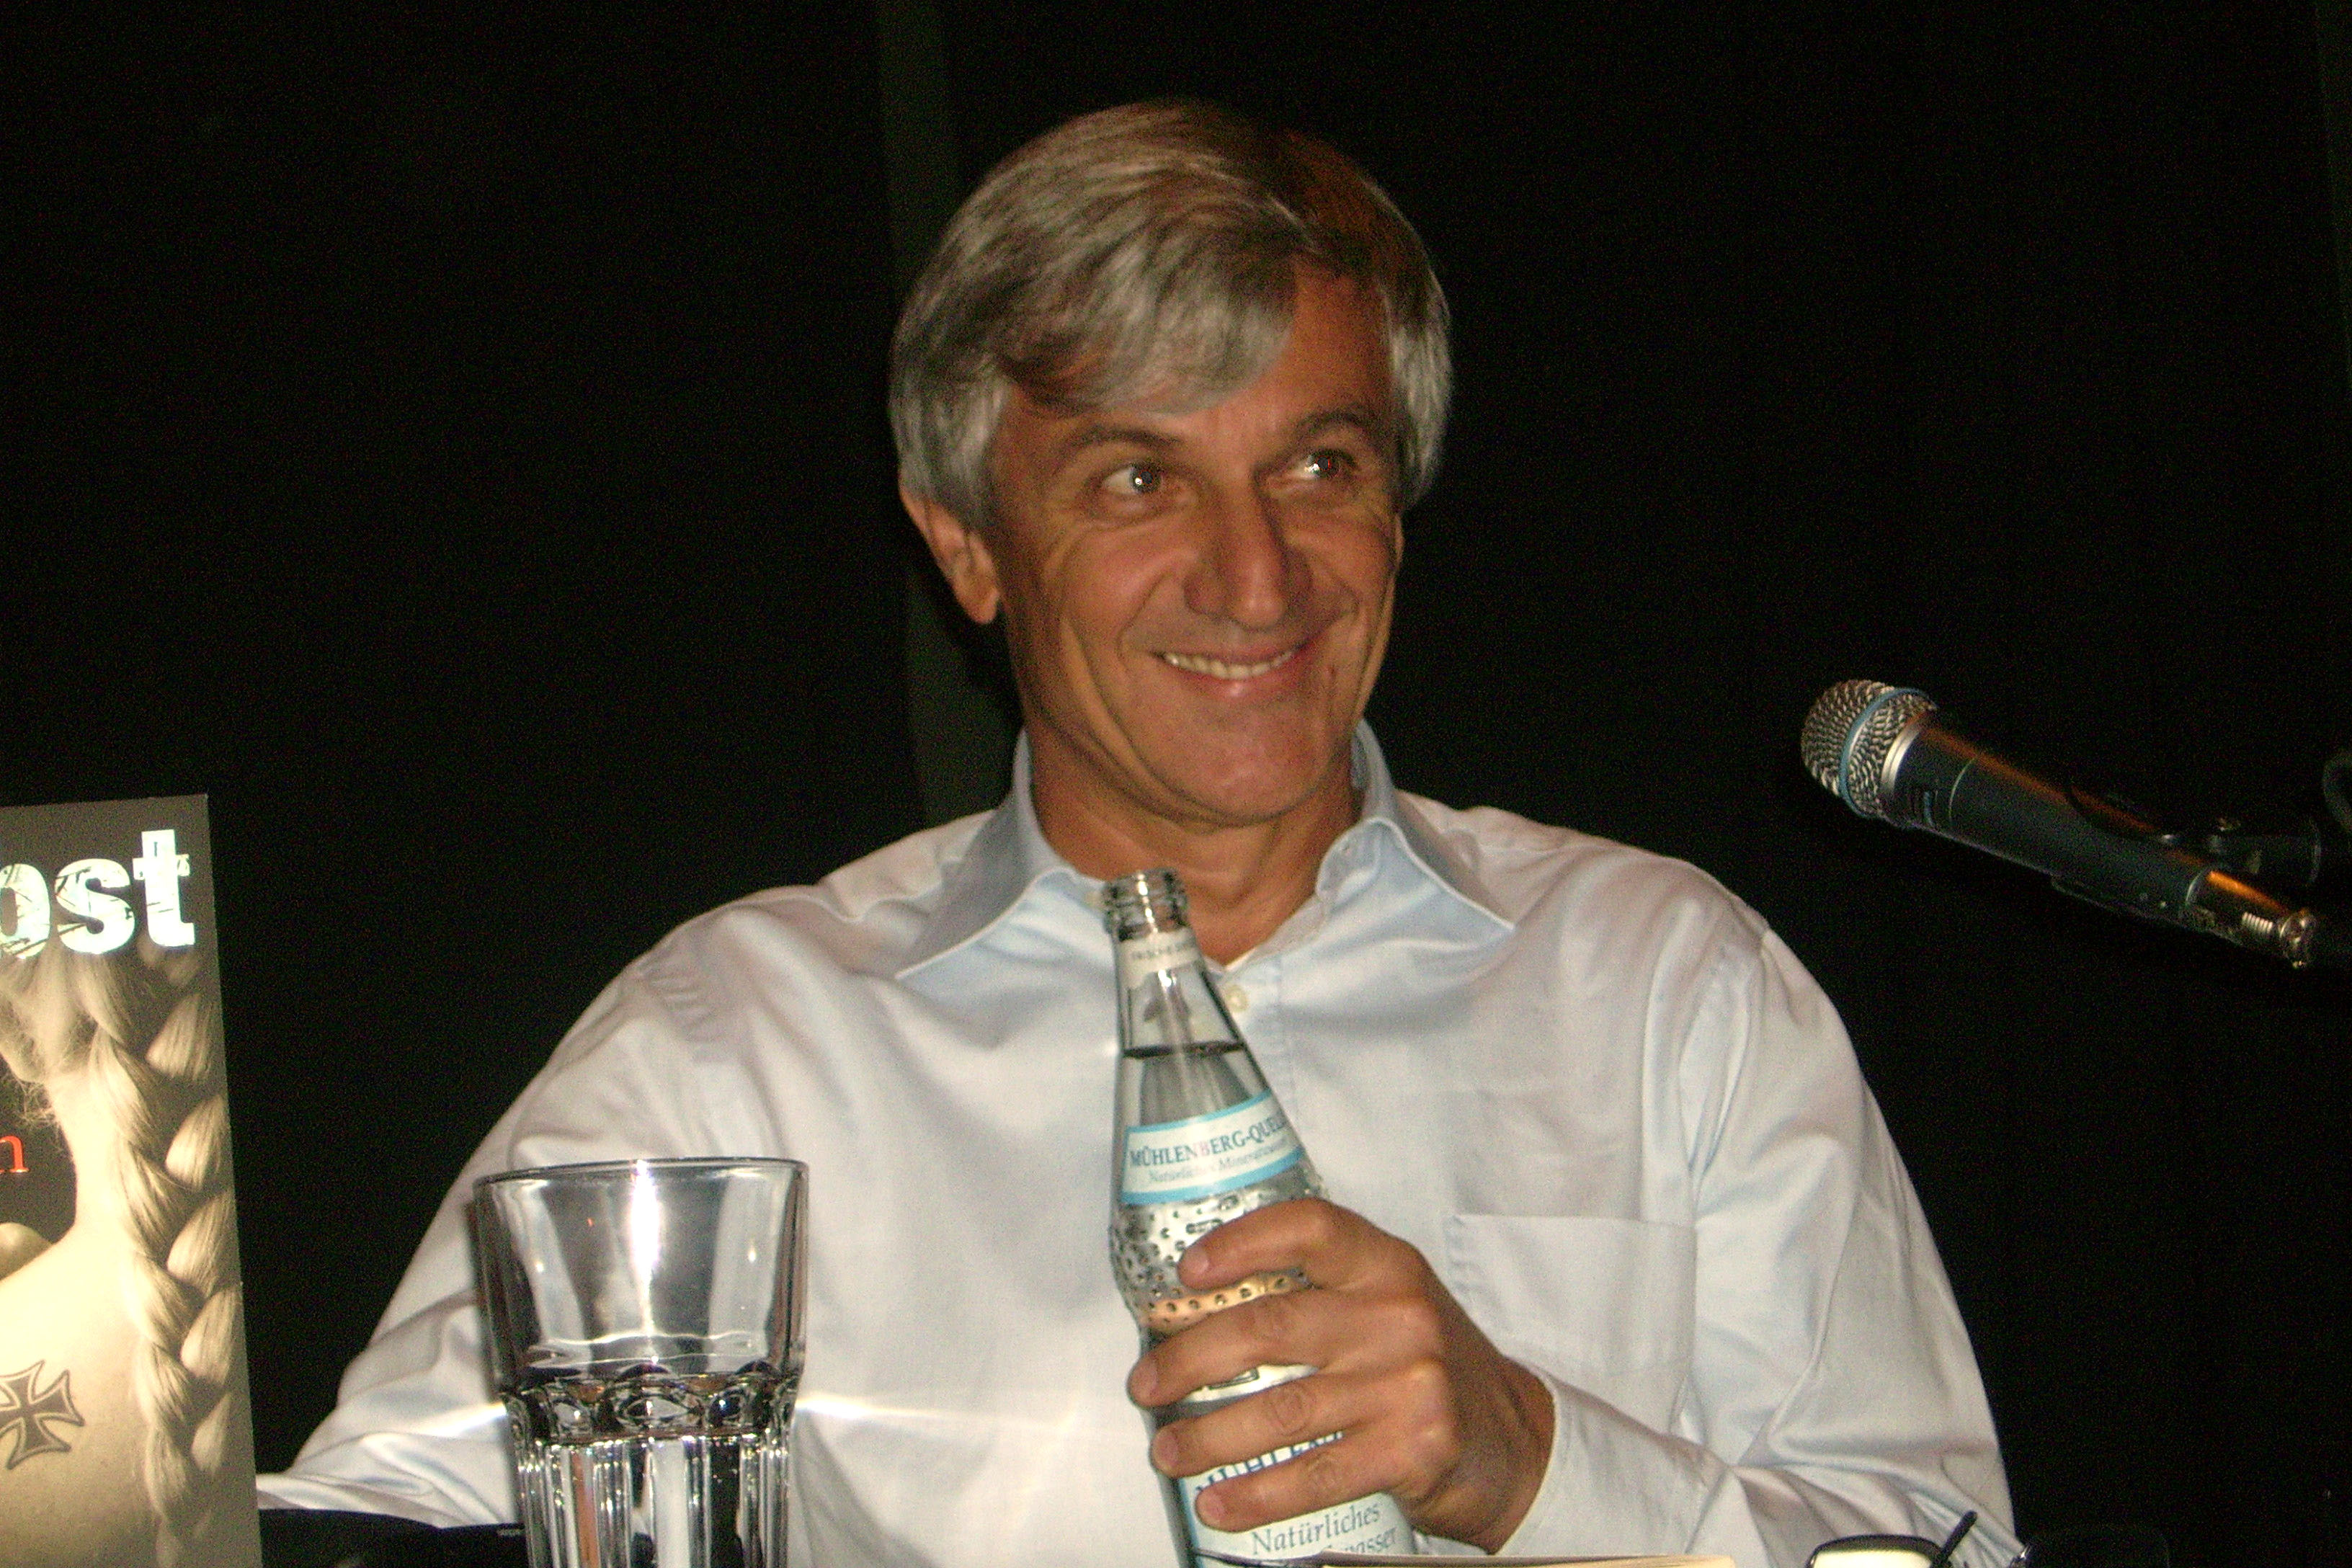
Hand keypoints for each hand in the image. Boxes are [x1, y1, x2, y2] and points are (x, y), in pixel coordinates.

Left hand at [1125, 1198, 1554, 1552]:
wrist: (1514, 1440)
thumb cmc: (1425, 1366)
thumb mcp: (1386, 1307)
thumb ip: (1317, 1295)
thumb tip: (1197, 1313)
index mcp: (1385, 1266)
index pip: (1310, 1229)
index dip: (1242, 1243)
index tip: (1188, 1272)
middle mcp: (1398, 1316)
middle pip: (1272, 1327)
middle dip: (1191, 1358)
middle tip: (1145, 1384)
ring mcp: (1409, 1383)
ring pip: (1282, 1409)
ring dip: (1209, 1437)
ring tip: (1167, 1451)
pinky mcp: (1413, 1450)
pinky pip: (1316, 1474)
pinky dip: (1257, 1495)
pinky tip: (1219, 1503)